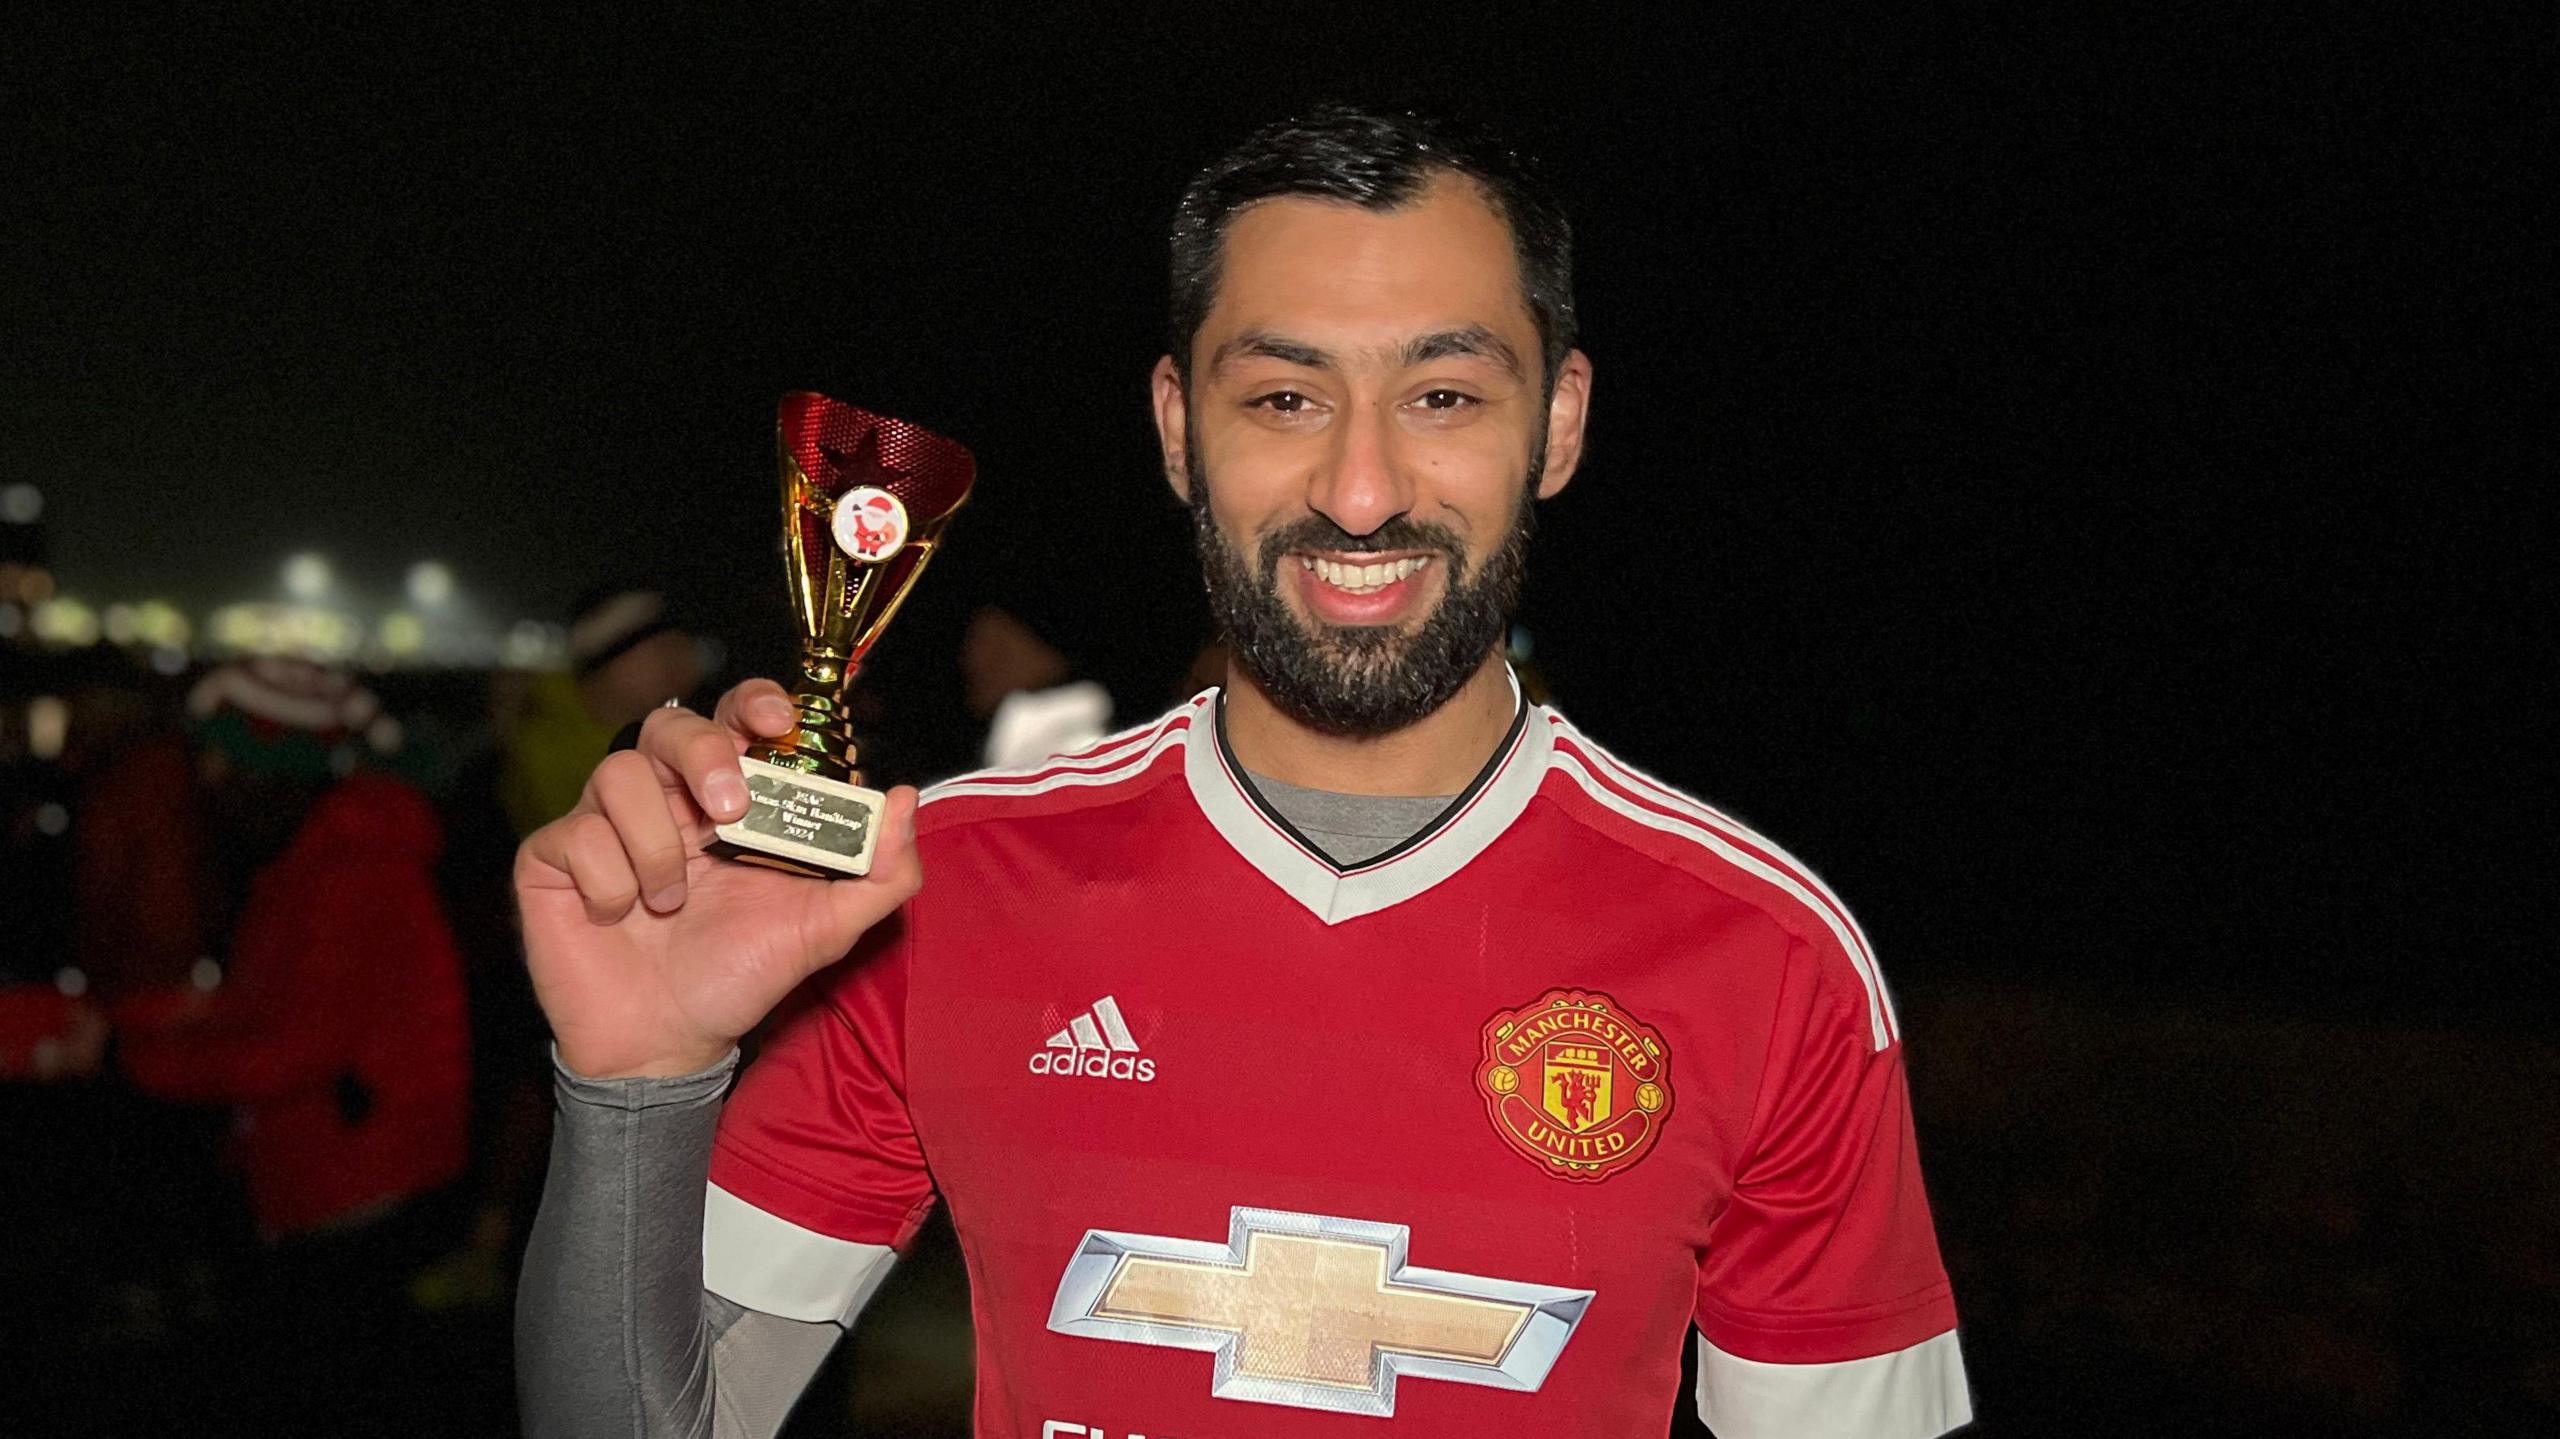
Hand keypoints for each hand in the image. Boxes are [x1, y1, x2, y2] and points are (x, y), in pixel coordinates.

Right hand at [514, 679, 921, 1078]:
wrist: (668, 1043)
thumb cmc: (740, 975)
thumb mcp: (826, 928)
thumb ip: (880, 872)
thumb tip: (905, 799)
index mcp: (730, 800)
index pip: (735, 719)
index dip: (754, 702)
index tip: (779, 722)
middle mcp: (666, 799)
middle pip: (668, 724)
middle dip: (703, 752)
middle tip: (729, 809)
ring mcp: (605, 823)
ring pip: (618, 774)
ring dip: (656, 844)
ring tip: (673, 901)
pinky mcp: (553, 857)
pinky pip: (574, 835)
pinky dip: (610, 882)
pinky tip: (622, 918)